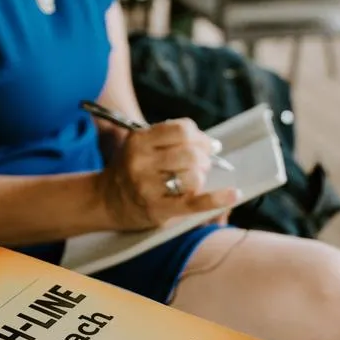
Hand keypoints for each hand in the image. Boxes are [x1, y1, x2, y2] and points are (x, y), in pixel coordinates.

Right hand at [98, 118, 241, 230]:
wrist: (106, 201)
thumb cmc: (131, 170)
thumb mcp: (141, 146)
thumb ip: (170, 139)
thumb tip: (212, 144)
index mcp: (139, 141)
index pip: (182, 129)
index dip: (200, 136)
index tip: (206, 145)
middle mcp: (141, 162)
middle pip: (190, 153)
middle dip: (204, 157)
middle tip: (202, 164)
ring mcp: (148, 187)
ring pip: (193, 176)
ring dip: (201, 176)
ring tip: (195, 179)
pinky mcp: (157, 209)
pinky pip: (194, 203)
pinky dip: (217, 199)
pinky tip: (233, 194)